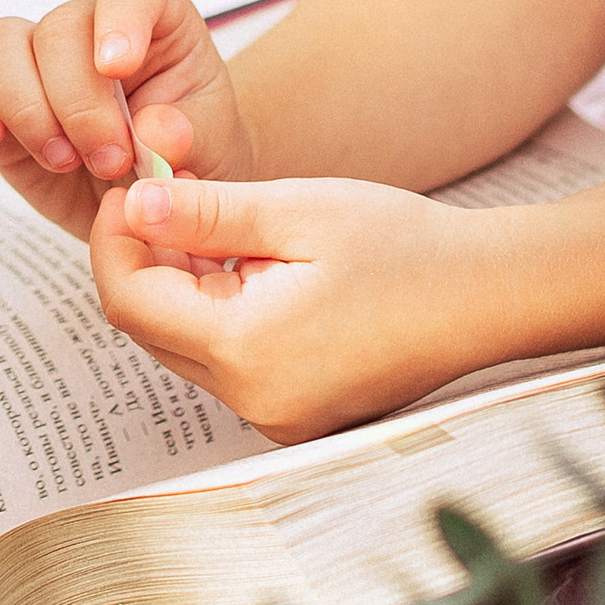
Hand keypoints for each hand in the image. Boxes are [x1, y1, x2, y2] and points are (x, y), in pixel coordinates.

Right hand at [0, 0, 252, 240]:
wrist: (154, 197)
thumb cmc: (189, 156)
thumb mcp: (213, 150)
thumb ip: (191, 138)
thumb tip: (155, 131)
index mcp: (156, 20)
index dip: (120, 14)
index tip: (120, 69)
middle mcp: (88, 27)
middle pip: (58, 26)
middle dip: (78, 102)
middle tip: (110, 161)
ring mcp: (33, 59)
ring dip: (23, 106)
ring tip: (62, 159)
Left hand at [88, 171, 490, 437]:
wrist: (488, 296)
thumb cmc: (405, 245)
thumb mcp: (301, 210)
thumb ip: (208, 212)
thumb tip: (132, 205)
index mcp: (248, 351)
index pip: (131, 303)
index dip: (117, 241)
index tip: (131, 186)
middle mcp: (253, 402)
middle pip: (151, 331)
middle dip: (146, 261)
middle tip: (165, 192)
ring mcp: (275, 418)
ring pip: (187, 348)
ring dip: (184, 287)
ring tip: (219, 222)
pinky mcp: (294, 416)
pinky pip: (227, 364)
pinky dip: (222, 314)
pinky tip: (255, 266)